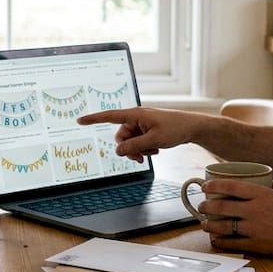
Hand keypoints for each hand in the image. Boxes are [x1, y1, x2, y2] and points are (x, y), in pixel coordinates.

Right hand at [76, 107, 194, 160]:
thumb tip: (118, 152)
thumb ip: (134, 147)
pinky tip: (156, 149)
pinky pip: (138, 143)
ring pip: (130, 142)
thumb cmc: (176, 128)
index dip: (93, 119)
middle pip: (121, 137)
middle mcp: (136, 118)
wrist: (192, 128)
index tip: (80, 121)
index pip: (109, 116)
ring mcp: (141, 125)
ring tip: (153, 152)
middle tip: (142, 157)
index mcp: (135, 114)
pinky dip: (145, 149)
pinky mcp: (147, 131)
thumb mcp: (154, 140)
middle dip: (129, 149)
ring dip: (139, 150)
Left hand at [199, 180, 272, 259]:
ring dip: (208, 224)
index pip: (230, 186)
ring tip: (204, 223)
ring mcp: (254, 229)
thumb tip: (266, 179)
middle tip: (201, 205)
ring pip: (222, 226)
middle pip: (221, 206)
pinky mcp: (257, 245)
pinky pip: (232, 243)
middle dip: (206, 205)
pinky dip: (220, 241)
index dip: (214, 185)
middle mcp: (255, 210)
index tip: (205, 186)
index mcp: (262, 194)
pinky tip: (215, 239)